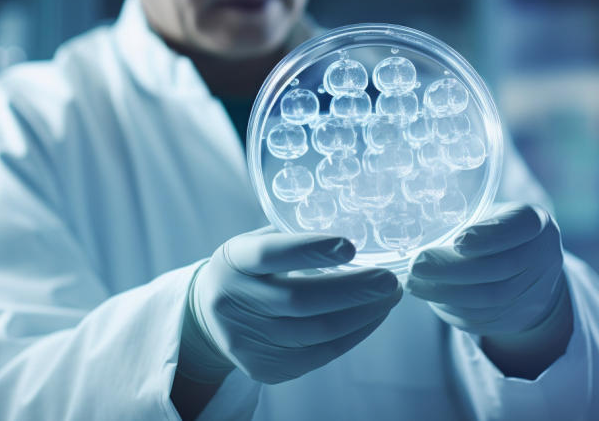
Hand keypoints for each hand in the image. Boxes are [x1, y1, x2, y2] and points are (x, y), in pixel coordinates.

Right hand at [180, 226, 402, 384]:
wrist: (209, 316)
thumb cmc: (248, 269)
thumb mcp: (256, 243)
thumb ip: (294, 238)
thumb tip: (357, 231)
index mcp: (233, 260)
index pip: (268, 255)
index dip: (309, 249)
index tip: (350, 245)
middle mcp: (233, 302)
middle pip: (298, 301)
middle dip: (353, 291)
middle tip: (390, 279)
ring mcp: (246, 340)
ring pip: (316, 333)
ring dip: (362, 315)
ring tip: (389, 296)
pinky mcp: (264, 368)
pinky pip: (320, 354)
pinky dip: (354, 334)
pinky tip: (372, 316)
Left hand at [406, 203, 566, 337]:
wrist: (524, 267)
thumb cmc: (493, 231)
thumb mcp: (486, 213)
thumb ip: (466, 220)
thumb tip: (420, 235)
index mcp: (536, 221)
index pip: (520, 227)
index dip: (489, 236)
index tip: (457, 240)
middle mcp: (545, 256)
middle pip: (500, 269)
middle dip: (453, 269)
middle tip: (417, 266)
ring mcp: (537, 291)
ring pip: (490, 300)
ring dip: (447, 293)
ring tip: (415, 284)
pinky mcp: (521, 317)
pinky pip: (485, 319)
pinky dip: (454, 310)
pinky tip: (432, 299)